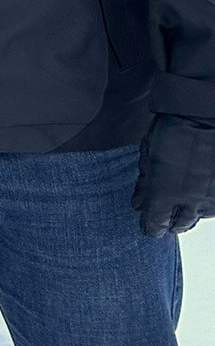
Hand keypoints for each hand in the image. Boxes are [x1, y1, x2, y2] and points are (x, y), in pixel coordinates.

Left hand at [133, 113, 214, 235]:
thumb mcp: (148, 156)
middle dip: (170, 225)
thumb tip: (138, 203)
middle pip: (179, 224)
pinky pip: (214, 207)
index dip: (150, 227)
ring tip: (182, 213)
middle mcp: (190, 201)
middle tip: (164, 223)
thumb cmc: (173, 131)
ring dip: (189, 217)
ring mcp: (211, 197)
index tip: (147, 228)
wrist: (204, 117)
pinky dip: (206, 207)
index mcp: (165, 195)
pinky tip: (200, 202)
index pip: (155, 223)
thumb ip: (144, 184)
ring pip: (199, 218)